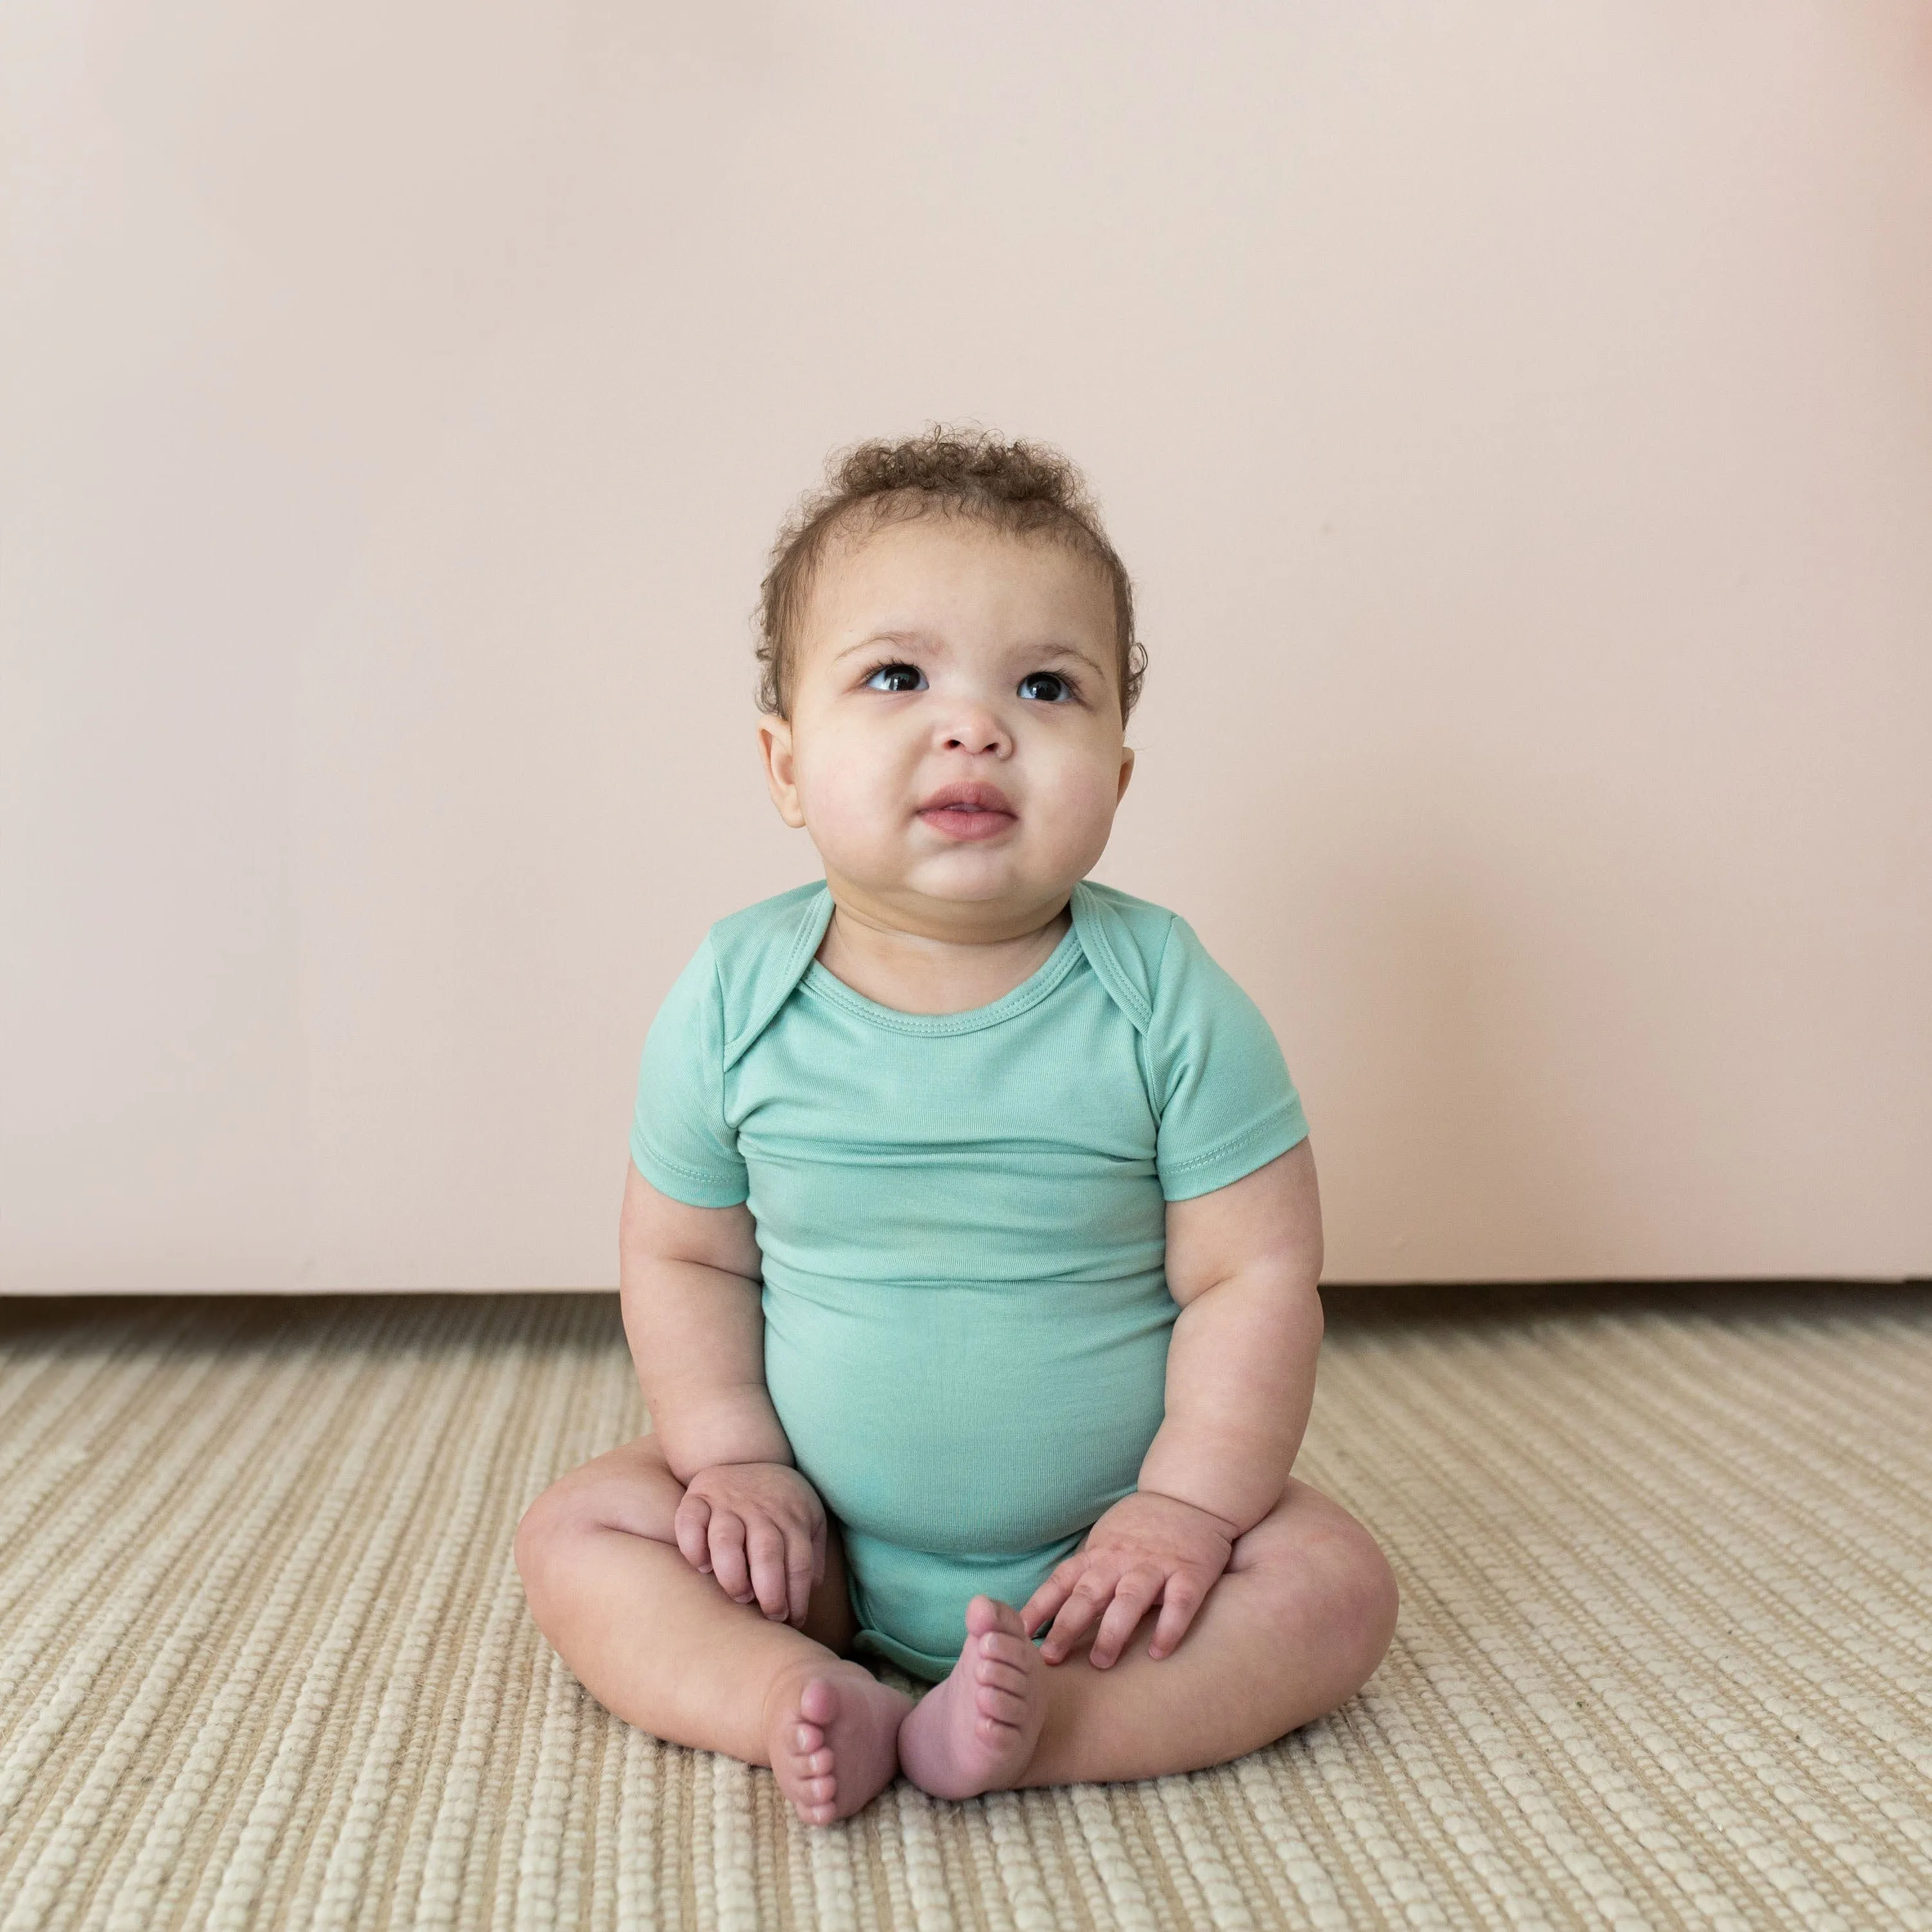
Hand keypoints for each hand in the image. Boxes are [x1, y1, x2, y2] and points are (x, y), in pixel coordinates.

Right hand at [673, 1461, 826, 1626]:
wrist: (746, 1454)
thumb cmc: (781, 1501)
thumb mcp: (809, 1517)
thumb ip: (812, 1552)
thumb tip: (810, 1589)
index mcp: (791, 1515)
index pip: (798, 1561)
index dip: (797, 1596)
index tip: (792, 1620)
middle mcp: (759, 1508)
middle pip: (767, 1552)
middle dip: (770, 1591)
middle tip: (770, 1615)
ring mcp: (727, 1501)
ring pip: (727, 1539)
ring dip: (733, 1574)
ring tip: (740, 1595)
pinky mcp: (698, 1497)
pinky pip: (689, 1521)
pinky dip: (692, 1546)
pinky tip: (701, 1566)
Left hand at [1020, 1490, 1236, 1667]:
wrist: (1190, 1495)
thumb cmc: (1141, 1526)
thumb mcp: (1106, 1540)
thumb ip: (1087, 1571)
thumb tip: (1051, 1611)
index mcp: (1098, 1554)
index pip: (1061, 1581)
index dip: (1038, 1607)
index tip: (1018, 1633)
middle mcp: (1122, 1559)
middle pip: (1089, 1593)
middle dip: (1066, 1625)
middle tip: (1049, 1657)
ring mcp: (1156, 1565)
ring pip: (1129, 1598)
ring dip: (1113, 1630)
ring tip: (1101, 1661)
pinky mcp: (1190, 1572)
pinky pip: (1179, 1603)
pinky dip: (1169, 1628)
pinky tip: (1158, 1652)